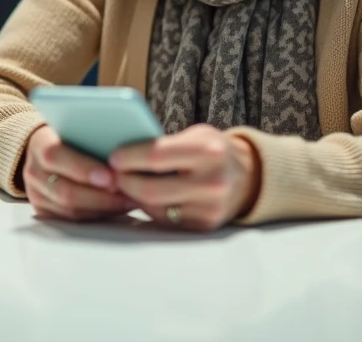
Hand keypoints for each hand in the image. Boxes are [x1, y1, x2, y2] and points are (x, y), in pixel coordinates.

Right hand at [22, 125, 134, 221]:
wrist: (44, 147)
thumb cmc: (69, 133)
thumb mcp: (75, 125)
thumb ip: (92, 132)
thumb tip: (124, 147)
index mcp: (39, 143)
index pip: (56, 157)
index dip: (84, 168)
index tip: (112, 174)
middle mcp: (34, 171)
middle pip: (64, 191)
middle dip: (100, 195)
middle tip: (127, 191)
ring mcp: (37, 194)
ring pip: (70, 210)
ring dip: (104, 207)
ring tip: (130, 199)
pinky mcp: (45, 211)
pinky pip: (73, 220)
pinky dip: (98, 214)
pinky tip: (118, 206)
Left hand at [109, 124, 260, 231]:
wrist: (247, 177)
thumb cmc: (213, 150)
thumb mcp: (196, 135)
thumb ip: (166, 143)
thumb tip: (122, 155)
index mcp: (209, 151)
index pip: (157, 156)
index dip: (129, 157)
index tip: (113, 157)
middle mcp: (212, 182)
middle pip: (151, 189)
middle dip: (124, 181)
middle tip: (113, 174)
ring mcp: (209, 208)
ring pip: (154, 208)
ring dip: (134, 196)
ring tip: (125, 183)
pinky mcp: (204, 226)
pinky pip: (164, 220)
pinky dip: (150, 208)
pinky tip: (144, 196)